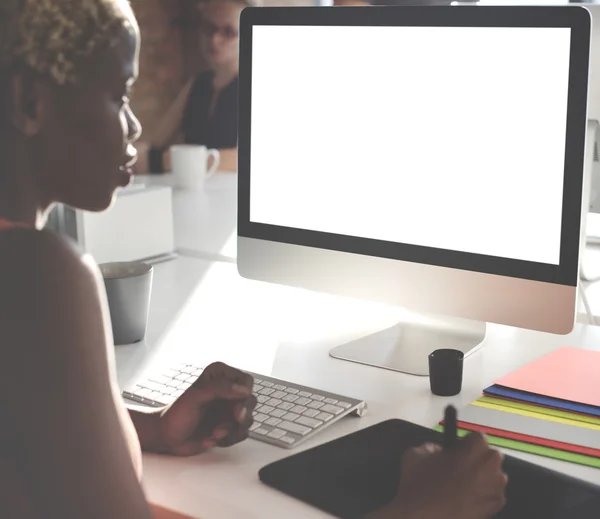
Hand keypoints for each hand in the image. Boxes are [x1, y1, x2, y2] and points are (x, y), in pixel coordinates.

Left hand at [158, 362, 256, 455]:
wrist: (166, 437)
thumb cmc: (176, 414)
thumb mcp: (195, 396)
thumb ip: (220, 388)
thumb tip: (243, 389)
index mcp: (220, 377)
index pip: (246, 381)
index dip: (246, 394)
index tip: (238, 408)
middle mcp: (227, 392)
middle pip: (250, 401)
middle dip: (241, 415)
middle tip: (233, 420)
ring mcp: (228, 410)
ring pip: (248, 420)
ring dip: (232, 430)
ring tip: (214, 433)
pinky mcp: (228, 427)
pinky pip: (241, 434)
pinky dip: (228, 439)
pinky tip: (211, 438)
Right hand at [376, 433, 507, 518]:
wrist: (424, 518)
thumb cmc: (420, 484)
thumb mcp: (415, 453)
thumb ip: (432, 447)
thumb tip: (439, 451)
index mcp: (474, 449)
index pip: (478, 437)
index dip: (466, 443)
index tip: (456, 451)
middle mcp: (491, 467)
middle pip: (490, 456)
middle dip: (478, 459)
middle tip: (459, 468)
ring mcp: (496, 490)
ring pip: (494, 476)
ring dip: (482, 477)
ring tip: (461, 486)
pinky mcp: (495, 509)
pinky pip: (491, 495)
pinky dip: (482, 495)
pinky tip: (464, 500)